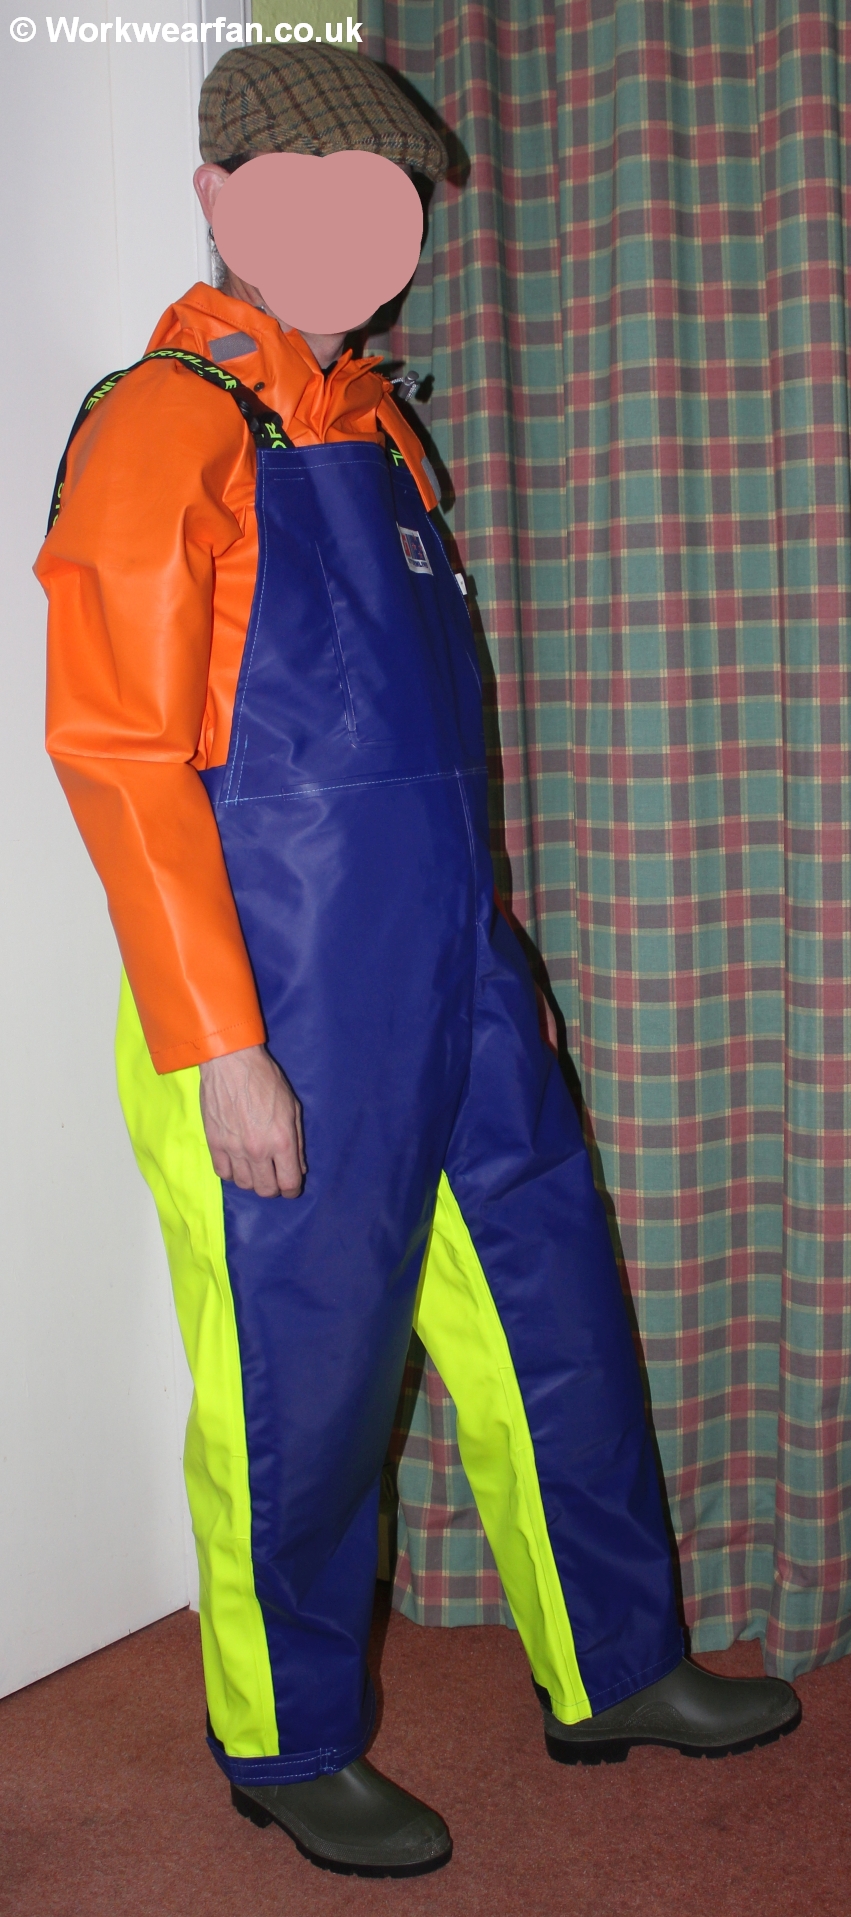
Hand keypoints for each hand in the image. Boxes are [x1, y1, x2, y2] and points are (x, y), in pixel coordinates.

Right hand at [199, 1045, 306, 1197]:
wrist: (231, 1063)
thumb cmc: (266, 1080)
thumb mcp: (292, 1108)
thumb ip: (297, 1142)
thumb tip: (299, 1168)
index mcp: (281, 1141)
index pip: (289, 1183)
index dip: (292, 1190)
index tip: (291, 1186)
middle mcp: (258, 1151)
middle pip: (265, 1190)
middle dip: (273, 1188)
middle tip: (274, 1177)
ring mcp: (234, 1149)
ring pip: (244, 1184)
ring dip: (252, 1181)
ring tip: (255, 1168)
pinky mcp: (214, 1144)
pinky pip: (223, 1173)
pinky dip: (232, 1173)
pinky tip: (237, 1163)